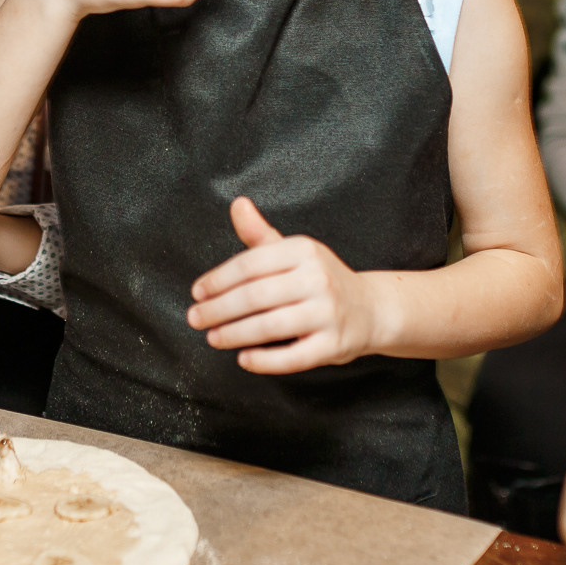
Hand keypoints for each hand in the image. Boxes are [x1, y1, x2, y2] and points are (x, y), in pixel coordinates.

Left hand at [187, 196, 380, 373]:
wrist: (370, 309)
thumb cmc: (319, 279)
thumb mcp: (293, 251)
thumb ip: (260, 233)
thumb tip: (237, 204)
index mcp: (304, 251)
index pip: (251, 263)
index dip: (219, 279)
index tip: (198, 292)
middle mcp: (318, 279)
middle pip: (256, 295)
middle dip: (219, 309)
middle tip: (196, 318)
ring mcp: (328, 313)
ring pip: (271, 326)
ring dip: (235, 334)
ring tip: (213, 337)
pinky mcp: (333, 345)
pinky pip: (294, 357)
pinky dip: (265, 360)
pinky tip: (244, 358)